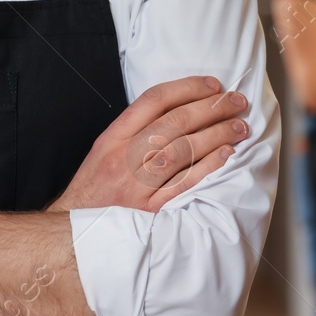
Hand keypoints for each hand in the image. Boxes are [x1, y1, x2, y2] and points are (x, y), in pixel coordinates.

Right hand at [48, 75, 250, 212]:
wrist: (76, 231)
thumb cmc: (95, 188)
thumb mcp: (105, 149)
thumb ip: (135, 130)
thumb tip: (180, 110)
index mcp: (113, 137)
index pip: (154, 100)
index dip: (187, 87)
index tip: (213, 84)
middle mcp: (124, 156)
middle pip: (175, 122)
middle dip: (212, 108)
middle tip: (238, 102)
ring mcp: (138, 184)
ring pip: (184, 150)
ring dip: (217, 135)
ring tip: (239, 127)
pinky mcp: (150, 210)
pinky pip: (185, 183)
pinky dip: (209, 166)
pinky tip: (227, 155)